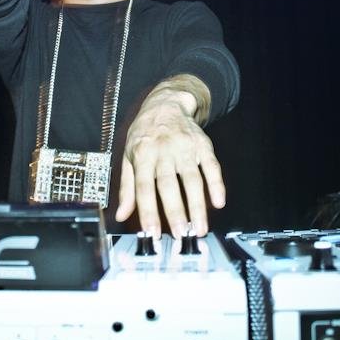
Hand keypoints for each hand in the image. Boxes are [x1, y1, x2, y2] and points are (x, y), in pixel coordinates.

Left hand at [115, 77, 225, 238]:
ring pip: (192, 179)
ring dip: (197, 206)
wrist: (166, 104)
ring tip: (199, 228)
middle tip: (180, 235)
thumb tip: (120, 214)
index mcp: (142, 155)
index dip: (148, 211)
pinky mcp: (203, 145)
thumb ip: (127, 188)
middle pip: (169, 185)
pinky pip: (212, 166)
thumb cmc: (144, 134)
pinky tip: (219, 202)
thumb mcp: (129, 156)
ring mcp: (185, 148)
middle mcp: (163, 151)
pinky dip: (217, 184)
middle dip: (175, 212)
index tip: (152, 232)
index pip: (144, 187)